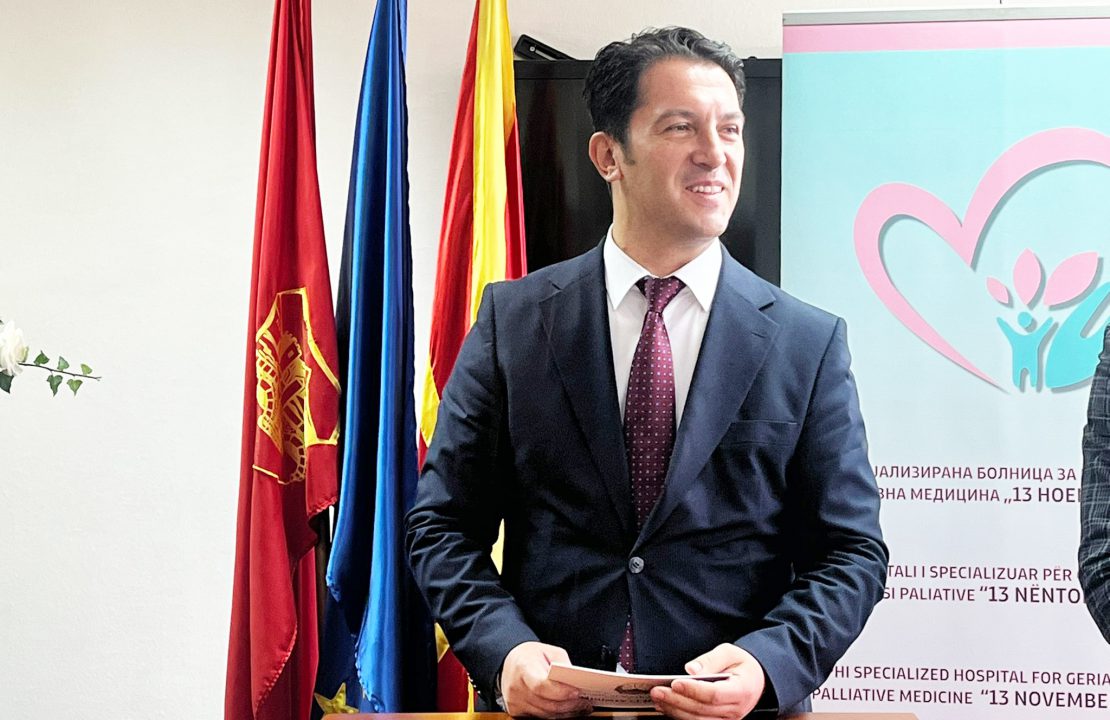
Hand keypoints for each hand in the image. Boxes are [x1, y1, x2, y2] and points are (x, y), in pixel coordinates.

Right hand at [500, 641, 593, 717]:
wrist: (510, 662)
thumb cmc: (530, 655)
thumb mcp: (549, 651)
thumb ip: (563, 664)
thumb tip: (577, 681)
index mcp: (523, 668)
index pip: (541, 685)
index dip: (560, 691)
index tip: (577, 692)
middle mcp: (516, 687)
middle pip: (546, 703)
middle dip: (569, 705)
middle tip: (585, 702)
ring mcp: (515, 702)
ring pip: (545, 714)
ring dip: (566, 713)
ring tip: (581, 707)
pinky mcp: (517, 711)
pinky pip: (540, 717)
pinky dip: (556, 715)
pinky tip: (568, 710)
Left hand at [650, 643, 765, 719]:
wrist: (756, 681)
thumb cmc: (742, 666)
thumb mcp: (730, 652)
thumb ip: (711, 659)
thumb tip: (690, 669)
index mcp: (742, 690)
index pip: (714, 694)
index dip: (693, 690)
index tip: (675, 682)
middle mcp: (735, 710)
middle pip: (702, 710)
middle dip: (676, 700)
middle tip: (657, 690)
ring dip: (675, 711)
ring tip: (658, 698)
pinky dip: (680, 716)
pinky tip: (666, 707)